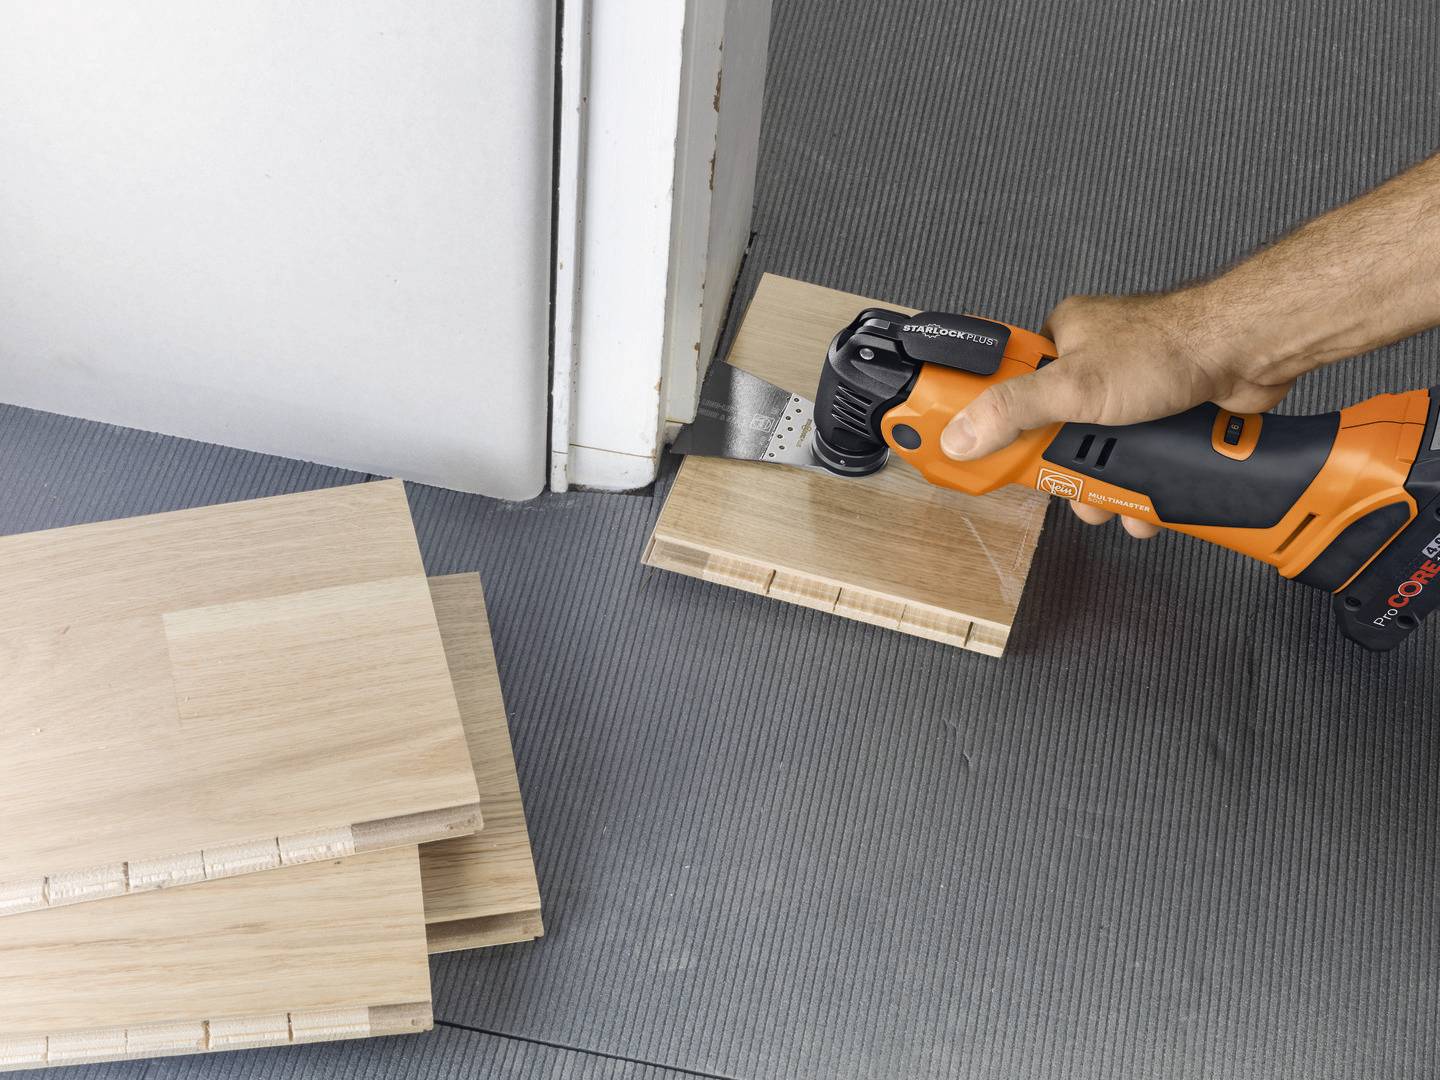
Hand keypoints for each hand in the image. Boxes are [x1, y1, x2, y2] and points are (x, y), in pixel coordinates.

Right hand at [939, 290, 1296, 536]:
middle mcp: (1092, 364)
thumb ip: (1013, 410)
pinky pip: (1137, 462)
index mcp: (1061, 340)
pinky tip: (1146, 506)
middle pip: (1054, 434)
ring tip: (1114, 508)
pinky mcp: (1160, 417)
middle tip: (1070, 492)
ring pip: (1099, 454)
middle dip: (1066, 474)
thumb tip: (959, 433)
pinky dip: (1141, 488)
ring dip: (1107, 490)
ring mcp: (1127, 393)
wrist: (1248, 353)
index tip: (992, 462)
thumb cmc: (1171, 346)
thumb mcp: (1074, 386)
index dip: (999, 430)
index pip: (1008, 389)